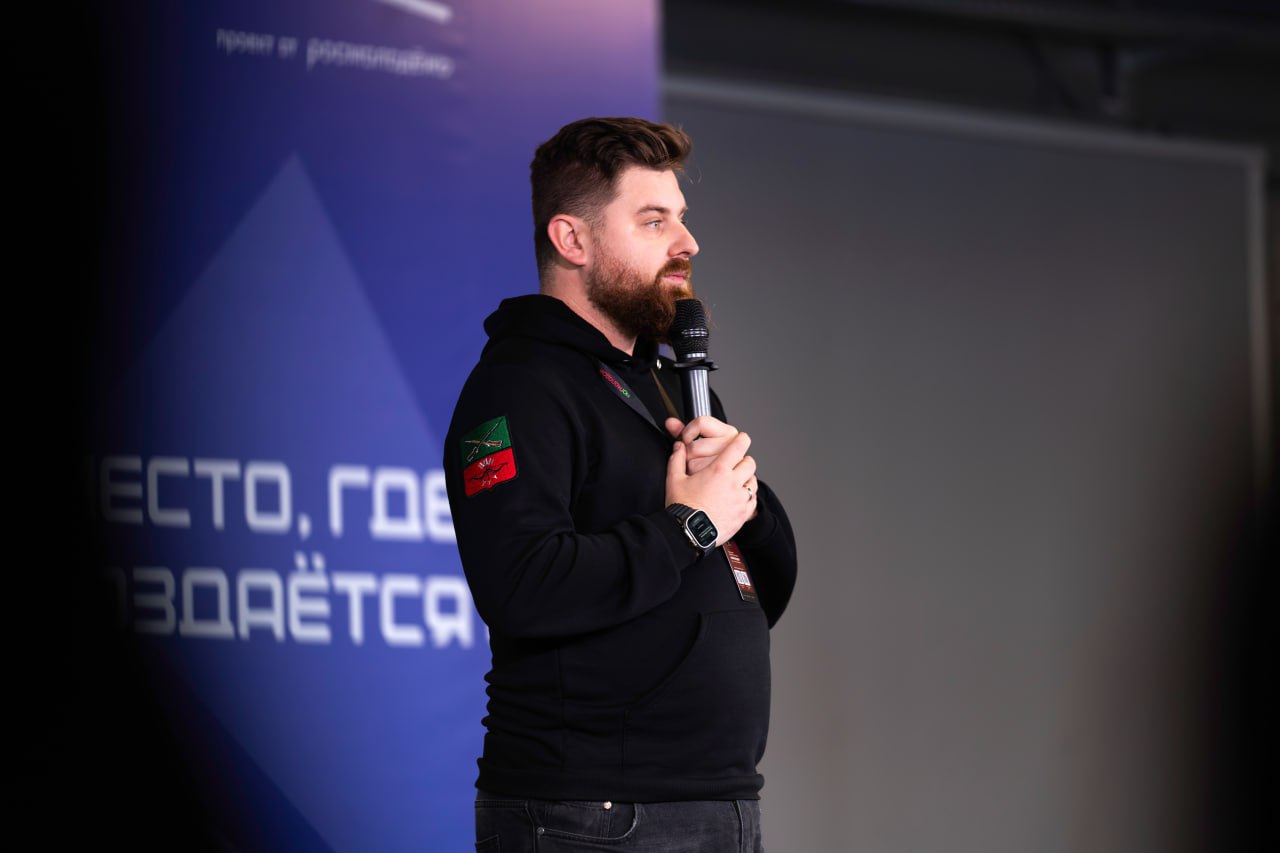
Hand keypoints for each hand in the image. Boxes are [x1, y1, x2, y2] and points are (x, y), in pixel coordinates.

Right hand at [665, 426, 758, 545]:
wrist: (688, 533)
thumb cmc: (682, 507)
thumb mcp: (674, 480)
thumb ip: (677, 459)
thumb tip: (678, 446)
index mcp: (718, 471)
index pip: (738, 447)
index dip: (742, 440)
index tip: (741, 439)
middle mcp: (733, 483)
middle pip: (749, 463)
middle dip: (743, 461)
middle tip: (735, 464)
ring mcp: (740, 500)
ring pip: (753, 482)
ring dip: (746, 479)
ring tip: (736, 482)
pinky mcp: (743, 515)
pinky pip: (753, 501)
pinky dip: (748, 497)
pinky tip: (738, 498)